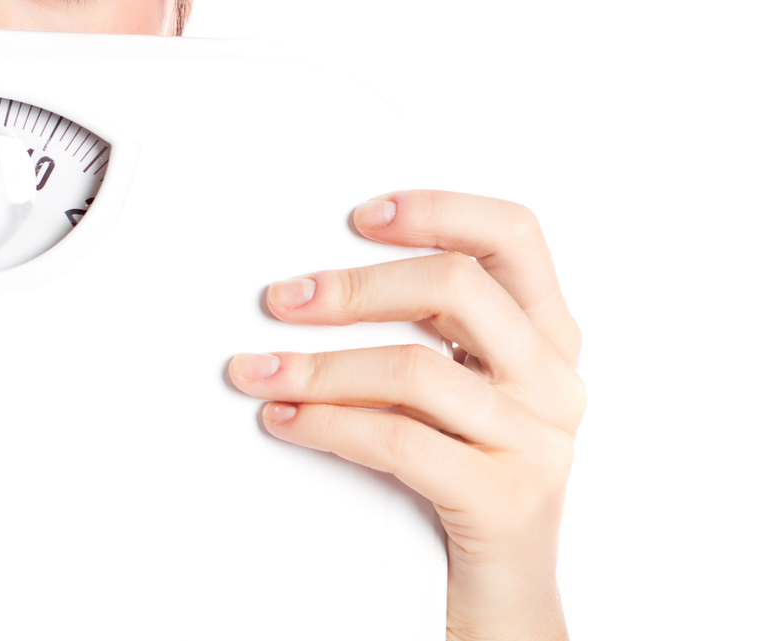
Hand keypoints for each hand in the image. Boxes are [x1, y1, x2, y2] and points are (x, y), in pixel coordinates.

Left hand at [228, 190, 583, 640]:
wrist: (500, 600)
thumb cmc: (463, 473)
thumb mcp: (460, 387)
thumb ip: (427, 326)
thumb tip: (320, 277)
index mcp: (549, 335)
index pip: (514, 234)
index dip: (438, 210)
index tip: (360, 216)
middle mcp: (554, 379)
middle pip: (457, 286)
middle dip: (353, 287)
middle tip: (280, 299)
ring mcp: (536, 441)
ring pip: (414, 368)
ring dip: (319, 365)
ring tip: (256, 369)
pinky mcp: (503, 501)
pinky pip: (398, 440)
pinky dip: (326, 423)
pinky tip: (283, 417)